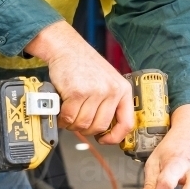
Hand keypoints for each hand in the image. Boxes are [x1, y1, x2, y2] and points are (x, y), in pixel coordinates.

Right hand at [24, 21, 132, 140]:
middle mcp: (112, 90)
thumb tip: (105, 131)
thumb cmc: (86, 66)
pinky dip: (63, 118)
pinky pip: (69, 117)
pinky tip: (62, 109)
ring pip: (83, 124)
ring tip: (69, 113)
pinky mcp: (78, 92)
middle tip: (78, 122)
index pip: (127, 123)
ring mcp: (95, 91)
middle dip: (86, 129)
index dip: (115, 137)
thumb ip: (110, 102)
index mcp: (123, 90)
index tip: (105, 140)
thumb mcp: (107, 82)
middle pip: (100, 126)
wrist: (68, 48)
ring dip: (72, 123)